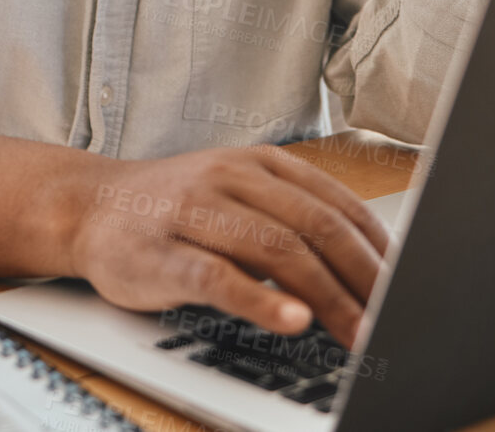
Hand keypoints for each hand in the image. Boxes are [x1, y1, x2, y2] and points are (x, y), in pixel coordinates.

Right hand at [67, 144, 391, 346]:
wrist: (88, 206)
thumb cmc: (173, 207)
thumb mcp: (238, 193)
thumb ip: (290, 214)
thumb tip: (365, 259)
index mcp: (260, 162)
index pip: (335, 203)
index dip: (376, 246)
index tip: (406, 283)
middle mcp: (232, 178)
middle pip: (314, 227)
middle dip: (361, 278)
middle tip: (389, 317)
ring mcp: (196, 212)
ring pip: (276, 250)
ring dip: (325, 296)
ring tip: (356, 331)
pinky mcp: (163, 254)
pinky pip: (219, 276)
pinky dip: (260, 301)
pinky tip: (291, 321)